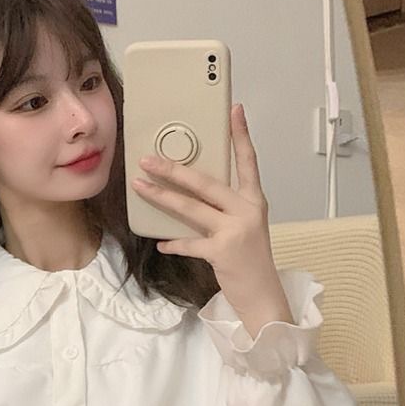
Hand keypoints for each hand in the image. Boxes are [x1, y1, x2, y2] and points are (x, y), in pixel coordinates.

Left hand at [131, 103, 290, 324]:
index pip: (248, 161)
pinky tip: (161, 242)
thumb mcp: (244, 227)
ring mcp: (235, 230)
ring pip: (191, 208)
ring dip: (162, 197)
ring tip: (141, 186)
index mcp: (254, 201)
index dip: (241, 135)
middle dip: (174, 169)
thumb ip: (223, 209)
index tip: (234, 110)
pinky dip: (173, 243)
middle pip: (206, 182)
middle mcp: (247, 211)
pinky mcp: (223, 252)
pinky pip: (189, 243)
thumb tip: (188, 194)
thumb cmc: (250, 260)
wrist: (263, 295)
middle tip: (150, 159)